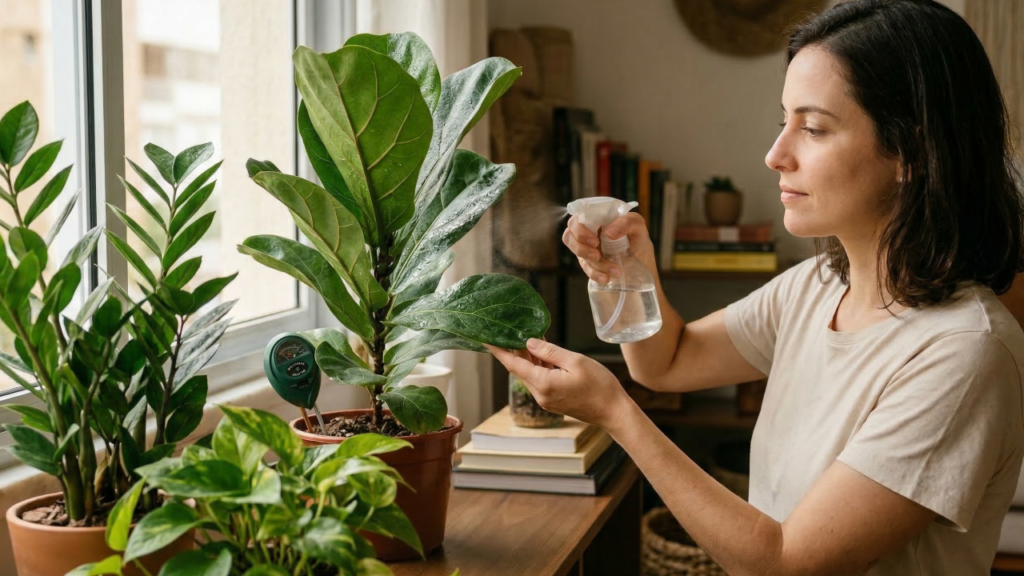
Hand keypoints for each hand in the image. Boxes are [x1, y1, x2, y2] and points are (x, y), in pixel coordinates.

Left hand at [484, 338, 633, 431]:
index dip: (498, 351)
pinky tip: (545, 355)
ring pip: (530, 375)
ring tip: (532, 339)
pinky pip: (540, 381)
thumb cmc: (600, 386)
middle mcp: (540, 394)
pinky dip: (539, 367)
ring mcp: (546, 400)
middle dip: (516, 350)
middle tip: (512, 331)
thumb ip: (550, 351)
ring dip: (530, 358)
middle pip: (520, 369)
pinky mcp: (553, 401)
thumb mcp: (575, 361)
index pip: (513, 365)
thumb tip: (529, 343)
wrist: (614, 412)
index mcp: (543, 384)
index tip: (485, 340)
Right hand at [562, 212, 656, 282]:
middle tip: (597, 255)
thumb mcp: (638, 227)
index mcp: (597, 217)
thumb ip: (626, 222)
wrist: (643, 267)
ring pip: (577, 254)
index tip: (595, 240)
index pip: (578, 217)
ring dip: (593, 263)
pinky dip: (595, 274)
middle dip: (581, 248)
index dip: (580, 229)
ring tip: (615, 270)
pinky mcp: (589, 263)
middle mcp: (588, 231)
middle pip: (569, 235)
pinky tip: (607, 278)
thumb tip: (609, 233)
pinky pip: (585, 269)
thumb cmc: (639, 241)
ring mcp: (587, 248)